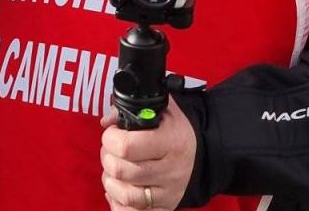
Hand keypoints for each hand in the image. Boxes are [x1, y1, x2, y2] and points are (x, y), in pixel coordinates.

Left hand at [100, 96, 195, 210]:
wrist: (201, 156)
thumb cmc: (175, 131)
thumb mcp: (162, 110)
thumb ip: (134, 108)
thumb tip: (107, 121)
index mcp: (170, 142)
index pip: (127, 146)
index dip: (111, 138)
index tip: (112, 132)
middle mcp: (170, 171)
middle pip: (122, 171)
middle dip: (107, 158)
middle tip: (111, 150)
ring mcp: (167, 194)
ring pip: (125, 196)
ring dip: (110, 181)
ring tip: (113, 169)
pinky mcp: (164, 209)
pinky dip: (117, 203)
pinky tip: (119, 189)